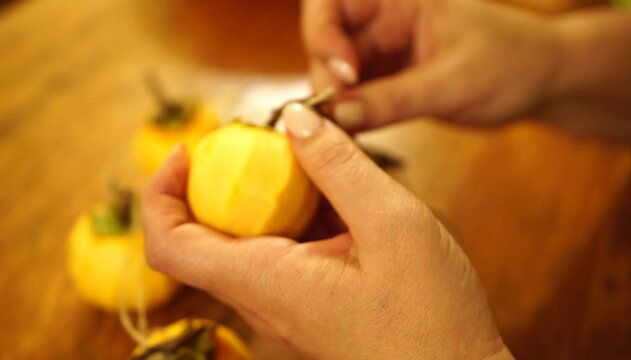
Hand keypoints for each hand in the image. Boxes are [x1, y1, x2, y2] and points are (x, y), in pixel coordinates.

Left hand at [143, 104, 511, 358]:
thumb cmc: (430, 317)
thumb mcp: (393, 224)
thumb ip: (340, 167)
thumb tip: (293, 120)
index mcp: (266, 280)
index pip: (169, 245)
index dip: (161, 193)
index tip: (189, 150)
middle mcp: (263, 294)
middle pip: (203, 234)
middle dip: (221, 178)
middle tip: (263, 140)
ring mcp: (283, 299)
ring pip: (246, 236)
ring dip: (265, 192)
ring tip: (310, 160)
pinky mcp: (306, 298)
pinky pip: (281, 247)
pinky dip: (296, 212)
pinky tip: (338, 195)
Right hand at [303, 0, 560, 130]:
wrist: (542, 80)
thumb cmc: (512, 63)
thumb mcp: (452, 82)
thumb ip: (393, 99)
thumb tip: (336, 117)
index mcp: (399, 1)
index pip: (332, 4)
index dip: (323, 36)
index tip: (344, 78)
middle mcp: (383, 23)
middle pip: (327, 45)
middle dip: (326, 82)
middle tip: (338, 122)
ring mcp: (384, 55)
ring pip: (336, 78)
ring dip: (336, 107)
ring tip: (347, 137)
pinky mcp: (389, 83)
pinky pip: (356, 100)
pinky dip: (352, 120)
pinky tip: (357, 139)